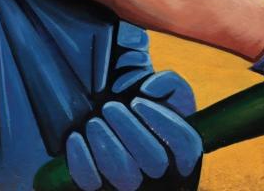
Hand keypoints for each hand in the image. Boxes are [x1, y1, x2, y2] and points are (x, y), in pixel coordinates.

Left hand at [66, 71, 201, 190]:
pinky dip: (82, 160)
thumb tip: (147, 90)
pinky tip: (76, 137)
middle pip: (155, 161)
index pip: (186, 144)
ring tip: (93, 121)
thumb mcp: (169, 90)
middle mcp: (164, 174)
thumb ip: (169, 83)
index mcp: (184, 151)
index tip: (137, 101)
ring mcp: (133, 187)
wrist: (116, 121)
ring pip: (125, 175)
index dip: (163, 123)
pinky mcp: (103, 190)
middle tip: (109, 107)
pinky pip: (92, 183)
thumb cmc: (147, 106)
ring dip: (107, 144)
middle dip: (130, 130)